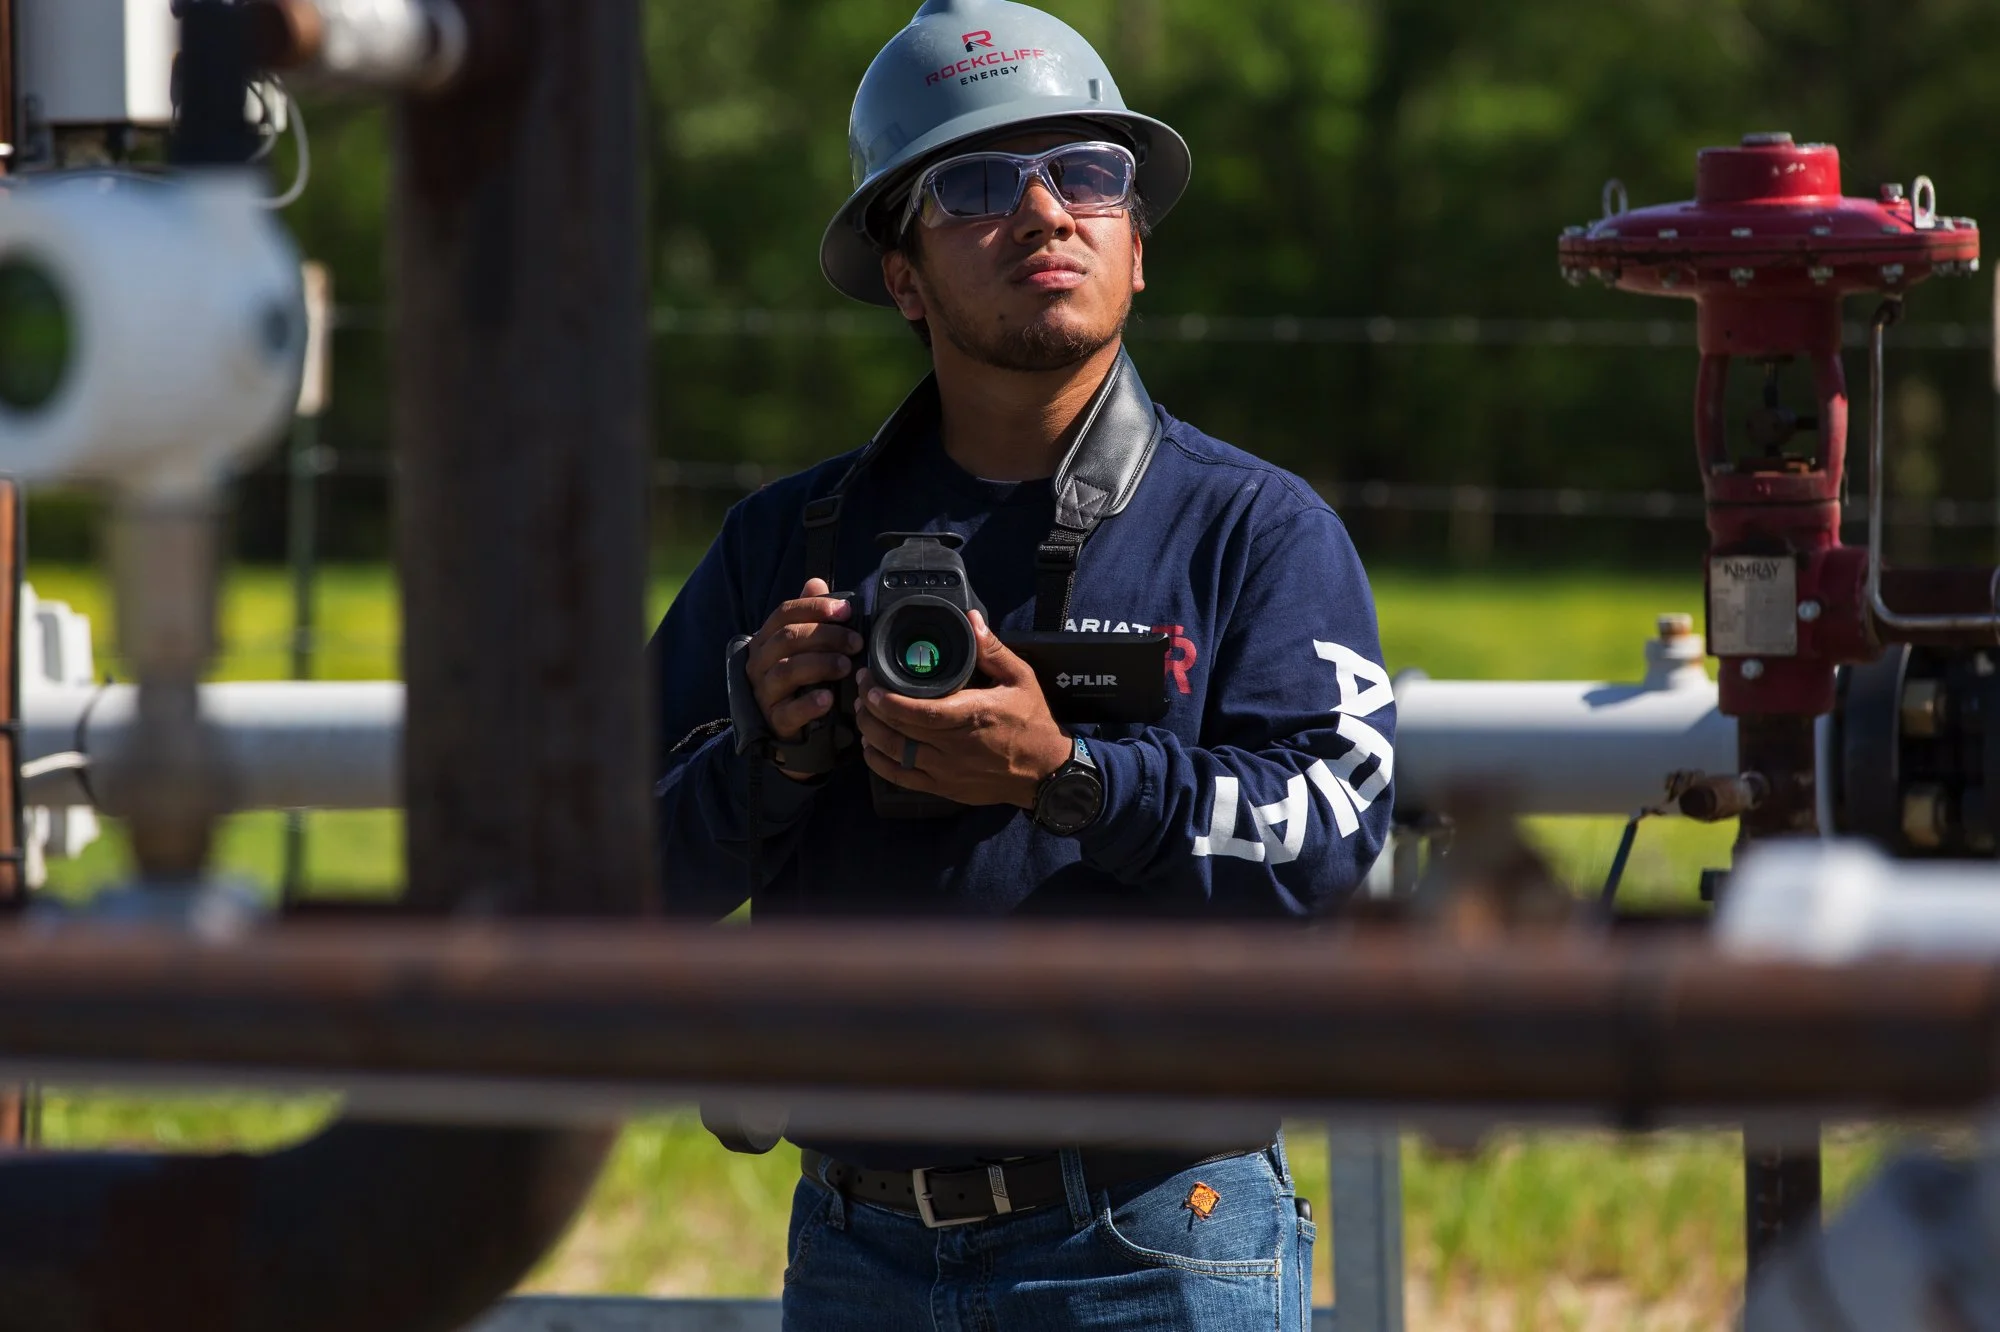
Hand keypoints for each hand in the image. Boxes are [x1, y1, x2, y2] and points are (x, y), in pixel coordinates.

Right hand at [745, 579, 862, 752]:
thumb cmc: (797, 680)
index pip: (785, 614)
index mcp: (766, 639)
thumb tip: (815, 582)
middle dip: (826, 636)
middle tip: (856, 642)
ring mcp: (765, 692)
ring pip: (788, 670)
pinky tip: (828, 700)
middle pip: (789, 639)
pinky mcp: (774, 720)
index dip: (815, 608)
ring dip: (821, 664)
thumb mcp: (801, 646)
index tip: (845, 611)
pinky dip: (809, 704)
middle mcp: (760, 662)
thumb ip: (808, 616)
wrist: (784, 727)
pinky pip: (789, 710)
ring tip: (846, 666)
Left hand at [854, 611, 1073, 808]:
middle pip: (899, 732)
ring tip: (862, 713)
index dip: (888, 700)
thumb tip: (971, 619)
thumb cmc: (1033, 723)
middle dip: (872, 709)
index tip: (870, 684)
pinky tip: (871, 748)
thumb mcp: (1021, 678)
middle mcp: (955, 746)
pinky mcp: (945, 788)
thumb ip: (992, 650)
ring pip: (896, 755)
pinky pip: (903, 779)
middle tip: (861, 689)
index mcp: (972, 715)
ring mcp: (947, 771)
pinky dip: (881, 764)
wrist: (1045, 772)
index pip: (920, 712)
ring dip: (872, 734)